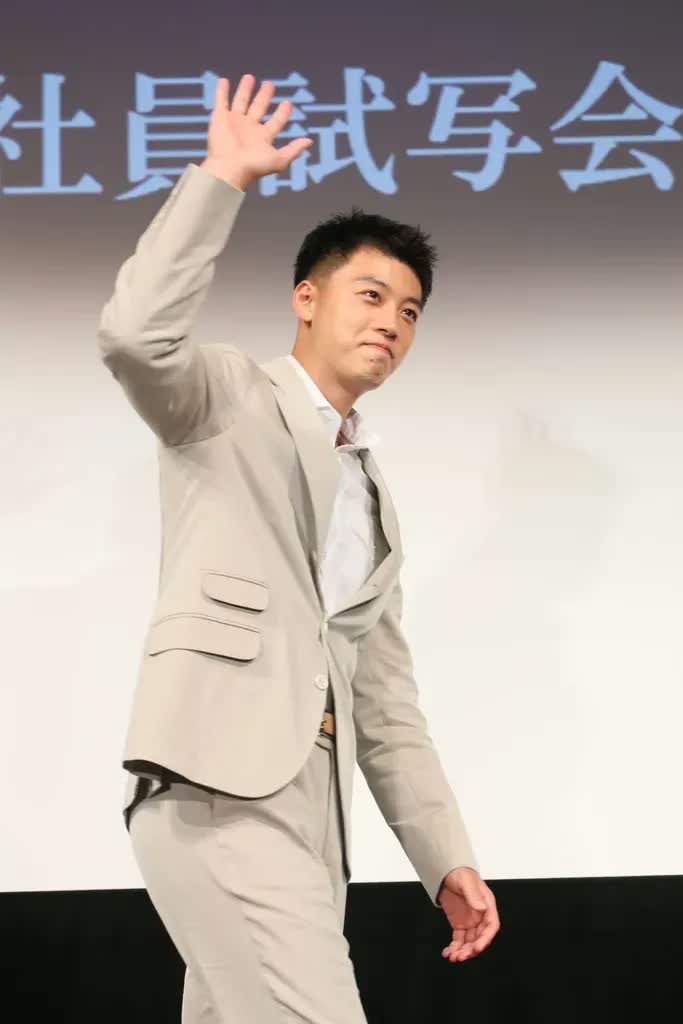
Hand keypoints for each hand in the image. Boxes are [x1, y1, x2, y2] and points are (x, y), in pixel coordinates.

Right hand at [201, 74, 312, 190]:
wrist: (229, 168)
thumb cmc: (253, 166)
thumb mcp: (279, 159)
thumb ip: (294, 150)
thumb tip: (309, 141)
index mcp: (262, 137)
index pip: (276, 122)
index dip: (282, 113)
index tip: (288, 103)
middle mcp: (249, 128)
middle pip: (259, 107)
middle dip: (264, 96)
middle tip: (270, 84)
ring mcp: (234, 122)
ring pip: (241, 101)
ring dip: (245, 89)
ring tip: (249, 77)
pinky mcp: (220, 118)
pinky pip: (221, 100)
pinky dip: (222, 91)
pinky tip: (223, 80)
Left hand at [437, 866, 499, 962]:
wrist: (446, 872)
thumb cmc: (460, 873)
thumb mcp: (466, 881)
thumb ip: (473, 895)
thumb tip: (482, 908)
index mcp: (487, 905)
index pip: (491, 926)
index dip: (485, 939)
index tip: (476, 948)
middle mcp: (480, 916)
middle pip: (479, 937)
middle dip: (471, 949)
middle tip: (460, 956)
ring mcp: (470, 921)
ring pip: (469, 942)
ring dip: (462, 951)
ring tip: (452, 957)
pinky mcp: (459, 924)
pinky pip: (458, 939)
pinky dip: (454, 947)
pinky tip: (447, 953)